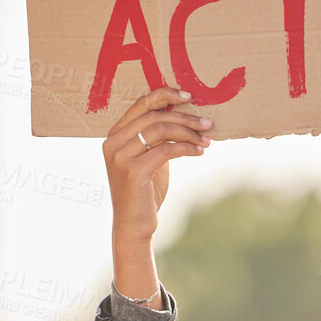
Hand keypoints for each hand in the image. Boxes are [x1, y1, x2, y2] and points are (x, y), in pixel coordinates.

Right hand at [103, 88, 210, 302]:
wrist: (134, 225)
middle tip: (207, 123)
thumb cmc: (144, 192)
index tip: (189, 96)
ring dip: (188, 133)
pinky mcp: (132, 171)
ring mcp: (120, 156)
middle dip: (184, 117)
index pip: (140, 105)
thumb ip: (158, 137)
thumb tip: (183, 114)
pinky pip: (166, 150)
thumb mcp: (150, 158)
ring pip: (161, 130)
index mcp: (114, 135)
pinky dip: (186, 148)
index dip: (165, 95)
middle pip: (154, 116)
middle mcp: (113, 143)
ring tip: (206, 140)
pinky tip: (199, 152)